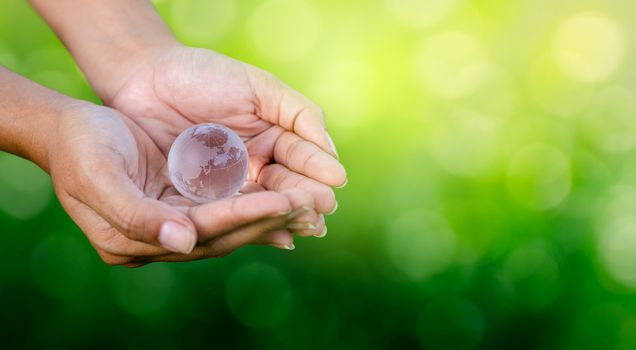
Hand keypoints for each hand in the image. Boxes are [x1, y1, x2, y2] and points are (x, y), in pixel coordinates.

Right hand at [48, 103, 325, 265]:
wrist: (68, 129)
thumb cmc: (79, 149)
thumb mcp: (98, 178)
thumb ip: (136, 216)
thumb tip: (183, 243)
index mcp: (134, 242)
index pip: (201, 232)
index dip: (241, 217)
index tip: (281, 201)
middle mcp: (160, 240)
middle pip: (224, 234)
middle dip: (268, 218)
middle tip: (310, 204)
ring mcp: (173, 223)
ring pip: (232, 223)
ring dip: (271, 213)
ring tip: (310, 202)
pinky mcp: (183, 205)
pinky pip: (227, 208)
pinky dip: (257, 203)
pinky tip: (287, 198)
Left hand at [105, 45, 346, 213]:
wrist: (145, 78)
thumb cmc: (203, 75)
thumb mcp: (258, 87)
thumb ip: (298, 113)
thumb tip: (331, 150)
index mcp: (274, 137)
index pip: (302, 156)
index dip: (317, 168)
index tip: (335, 179)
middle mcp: (256, 165)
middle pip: (286, 186)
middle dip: (306, 196)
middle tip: (323, 207)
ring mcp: (230, 185)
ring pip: (261, 204)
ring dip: (284, 216)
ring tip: (306, 225)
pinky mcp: (201, 200)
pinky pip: (228, 214)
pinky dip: (250, 225)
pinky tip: (274, 235)